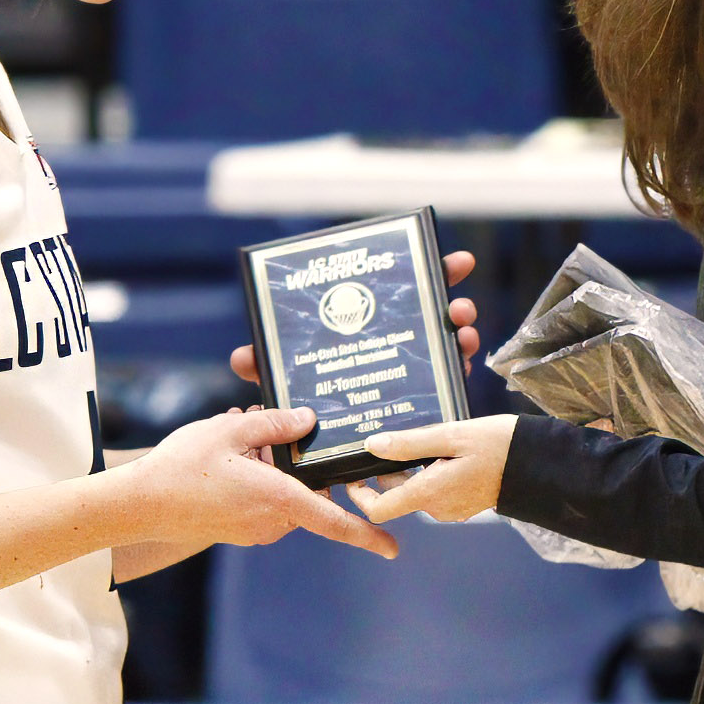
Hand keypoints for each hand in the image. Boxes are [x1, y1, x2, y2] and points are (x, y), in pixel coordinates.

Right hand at [122, 408, 397, 557]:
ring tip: (237, 438)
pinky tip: (228, 456)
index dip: (368, 535)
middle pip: (307, 493)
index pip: (334, 522)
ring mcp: (254, 530)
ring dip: (272, 469)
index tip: (394, 548)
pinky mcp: (238, 530)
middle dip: (298, 464)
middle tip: (264, 431)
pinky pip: (262, 502)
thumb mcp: (230, 430)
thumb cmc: (182, 468)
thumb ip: (275, 424)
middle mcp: (272, 522)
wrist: (138, 505)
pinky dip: (256, 479)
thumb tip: (309, 420)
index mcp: (278, 499)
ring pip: (283, 495)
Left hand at [232, 248, 481, 389]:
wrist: (324, 443)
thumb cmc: (307, 394)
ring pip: (445, 337)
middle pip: (430, 303)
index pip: (401, 283)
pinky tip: (462, 363)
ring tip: (461, 326)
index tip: (454, 260)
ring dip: (458, 328)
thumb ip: (267, 365)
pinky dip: (457, 367)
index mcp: (366, 318)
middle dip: (449, 292)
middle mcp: (395, 331)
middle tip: (457, 291)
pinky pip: (446, 377)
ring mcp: (414, 360)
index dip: (429, 269)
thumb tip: (242, 357)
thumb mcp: (288, 377)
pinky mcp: (425, 392)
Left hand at [350, 417, 515, 526]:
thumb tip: (372, 445)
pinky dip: (430, 473)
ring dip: (411, 469)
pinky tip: (443, 451)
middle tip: (395, 438)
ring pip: (416, 490)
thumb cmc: (499, 445)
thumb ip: (410, 443)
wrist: (538, 464)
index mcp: (429, 493)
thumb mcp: (451, 436)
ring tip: (424, 439)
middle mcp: (437, 508)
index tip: (356, 472)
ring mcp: (451, 509)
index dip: (360, 494)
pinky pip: (435, 490)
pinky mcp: (463, 504)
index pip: (378, 510)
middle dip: (389, 471)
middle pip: (396, 496)